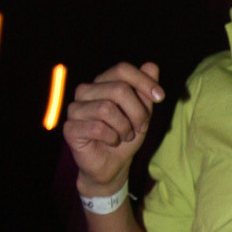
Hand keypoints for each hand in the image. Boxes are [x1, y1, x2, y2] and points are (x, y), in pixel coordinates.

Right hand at [64, 62, 163, 193]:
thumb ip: (145, 90)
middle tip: (141, 127)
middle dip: (138, 111)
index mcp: (102, 83)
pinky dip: (112, 137)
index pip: (122, 70)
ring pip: (107, 108)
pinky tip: (112, 142)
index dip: (143, 81)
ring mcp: (75, 109)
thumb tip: (151, 65)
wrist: (112, 166)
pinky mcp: (70, 129)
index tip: (160, 97)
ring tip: (125, 136)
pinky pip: (97, 127)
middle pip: (119, 89)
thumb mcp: (142, 113)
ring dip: (125, 127)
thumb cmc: (126, 136)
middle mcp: (85, 91)